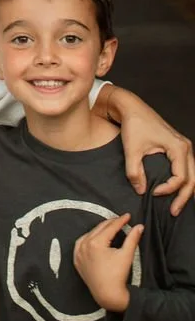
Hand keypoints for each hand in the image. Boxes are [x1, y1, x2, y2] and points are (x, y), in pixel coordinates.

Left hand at [73, 212, 142, 312]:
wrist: (107, 294)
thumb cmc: (118, 275)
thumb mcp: (126, 255)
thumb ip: (132, 238)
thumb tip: (139, 226)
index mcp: (96, 242)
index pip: (110, 227)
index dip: (120, 220)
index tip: (127, 215)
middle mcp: (84, 245)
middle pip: (99, 229)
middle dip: (110, 224)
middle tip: (120, 220)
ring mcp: (78, 252)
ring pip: (89, 235)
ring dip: (99, 230)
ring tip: (110, 228)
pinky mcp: (77, 259)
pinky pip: (81, 244)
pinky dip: (88, 239)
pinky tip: (94, 238)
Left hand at [97, 85, 194, 213]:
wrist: (131, 108)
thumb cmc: (133, 125)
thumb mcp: (132, 150)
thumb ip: (135, 172)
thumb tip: (141, 191)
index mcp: (178, 147)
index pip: (181, 177)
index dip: (168, 189)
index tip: (152, 193)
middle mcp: (185, 147)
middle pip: (193, 178)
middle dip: (184, 197)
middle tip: (174, 212)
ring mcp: (184, 147)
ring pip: (192, 174)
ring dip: (185, 190)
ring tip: (176, 205)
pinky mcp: (178, 147)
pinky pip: (186, 168)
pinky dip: (183, 181)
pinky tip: (174, 191)